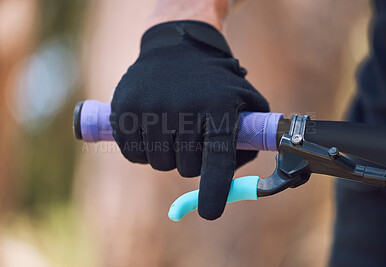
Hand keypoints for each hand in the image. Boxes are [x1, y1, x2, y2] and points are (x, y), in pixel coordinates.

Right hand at [111, 21, 268, 219]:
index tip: (210, 213)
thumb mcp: (244, 101)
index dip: (213, 190)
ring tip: (173, 129)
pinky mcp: (123, 108)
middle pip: (187, 168)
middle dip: (192, 163)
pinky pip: (133, 154)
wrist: (177, 46)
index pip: (216, 159)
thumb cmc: (215, 83)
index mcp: (218, 106)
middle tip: (193, 140)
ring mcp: (150, 107)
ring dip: (168, 156)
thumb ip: (250, 140)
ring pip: (160, 163)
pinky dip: (143, 151)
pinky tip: (152, 129)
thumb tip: (238, 183)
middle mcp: (183, 106)